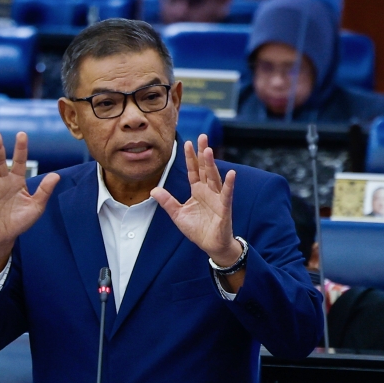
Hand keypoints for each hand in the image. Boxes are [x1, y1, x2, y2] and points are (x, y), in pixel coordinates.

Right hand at [0, 131, 59, 277]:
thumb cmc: (21, 220)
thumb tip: (57, 175)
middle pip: (1, 162)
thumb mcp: (37, 206)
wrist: (5, 236)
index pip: (19, 161)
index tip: (21, 134)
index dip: (20, 149)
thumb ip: (45, 191)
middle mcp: (4, 181)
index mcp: (18, 181)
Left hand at [151, 135, 242, 267]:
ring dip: (212, 164)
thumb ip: (167, 201)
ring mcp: (217, 198)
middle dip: (203, 153)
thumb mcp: (178, 215)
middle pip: (205, 169)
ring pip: (214, 178)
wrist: (211, 245)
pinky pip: (226, 194)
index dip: (190, 158)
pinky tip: (230, 174)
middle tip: (202, 136)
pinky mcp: (224, 208)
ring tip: (209, 150)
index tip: (188, 142)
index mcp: (197, 191)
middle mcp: (208, 191)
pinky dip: (228, 185)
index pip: (193, 171)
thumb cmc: (197, 229)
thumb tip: (153, 190)